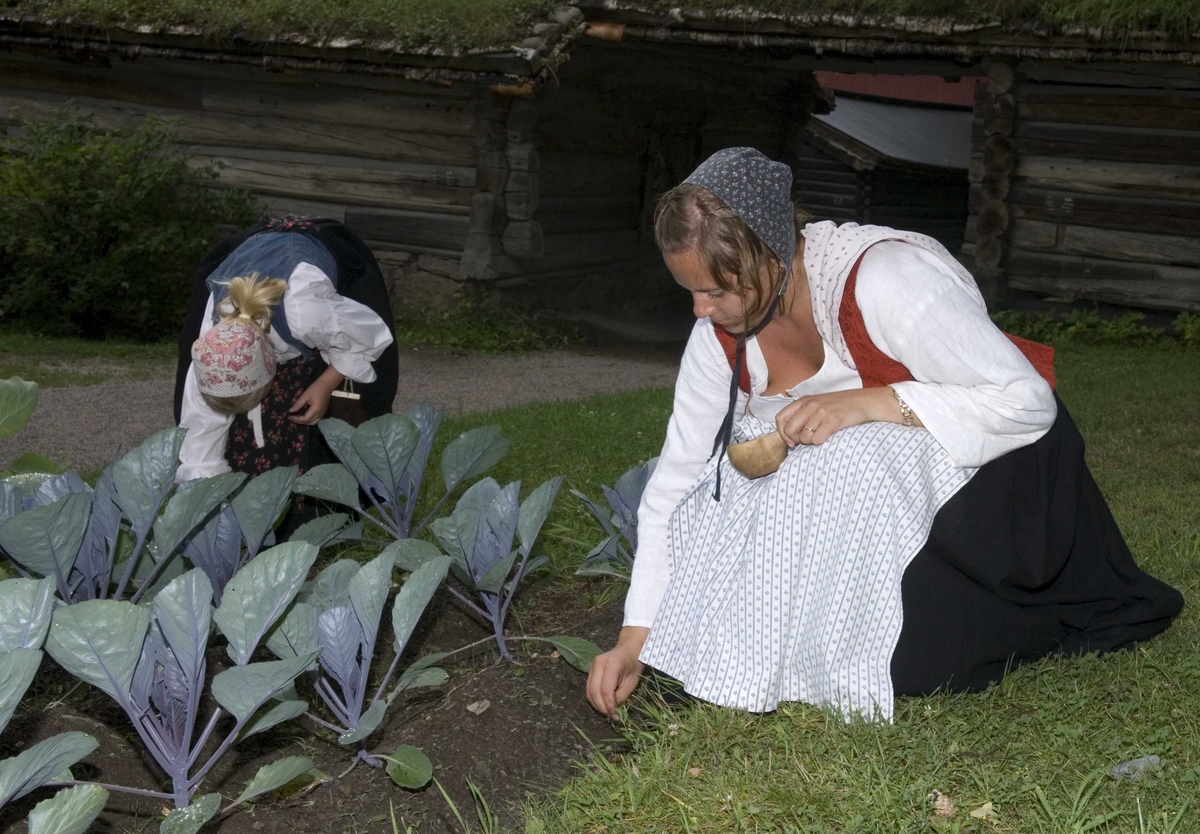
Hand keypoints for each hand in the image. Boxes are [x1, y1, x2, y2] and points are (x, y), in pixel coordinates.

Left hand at [289, 367, 343, 424]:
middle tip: (291, 418)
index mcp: (315, 410)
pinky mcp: (323, 412)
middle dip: (299, 422)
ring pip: (313, 423)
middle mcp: (320, 414)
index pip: (305, 419)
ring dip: (304, 422)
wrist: (327, 385)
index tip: (289, 416)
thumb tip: (290, 411)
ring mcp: (322, 414)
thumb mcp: (305, 396)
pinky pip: (316, 420)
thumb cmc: (315, 389)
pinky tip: (304, 416)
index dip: (296, 419)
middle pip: (309, 422)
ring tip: (297, 419)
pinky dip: (309, 420)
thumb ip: (298, 404)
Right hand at [587, 626, 648, 719]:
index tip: (615, 716)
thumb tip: (612, 709)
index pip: (605, 690)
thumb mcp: (632, 682)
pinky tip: (602, 704)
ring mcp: (592, 666)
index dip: (608, 705)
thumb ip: (621, 696)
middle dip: (601, 707)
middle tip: (610, 716)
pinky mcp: (590, 670)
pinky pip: (589, 687)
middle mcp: (598, 664)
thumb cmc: (634, 664)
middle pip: (594, 691)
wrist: (629, 648)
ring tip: (607, 712)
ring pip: (589, 691)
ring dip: (596, 704)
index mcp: (612, 665)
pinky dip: (594, 698)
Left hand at [776, 388, 895, 447]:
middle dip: (796, 440)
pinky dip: (821, 442)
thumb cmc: (838, 406)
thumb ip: (801, 414)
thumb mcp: (816, 404)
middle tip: (808, 440)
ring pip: (804, 437)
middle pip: (790, 430)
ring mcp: (821, 412)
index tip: (791, 441)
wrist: (863, 402)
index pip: (780, 419)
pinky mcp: (832, 420)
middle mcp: (810, 405)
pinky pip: (817, 440)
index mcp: (803, 401)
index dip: (782, 433)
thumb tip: (788, 435)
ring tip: (822, 434)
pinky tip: (829, 435)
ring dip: (811, 441)